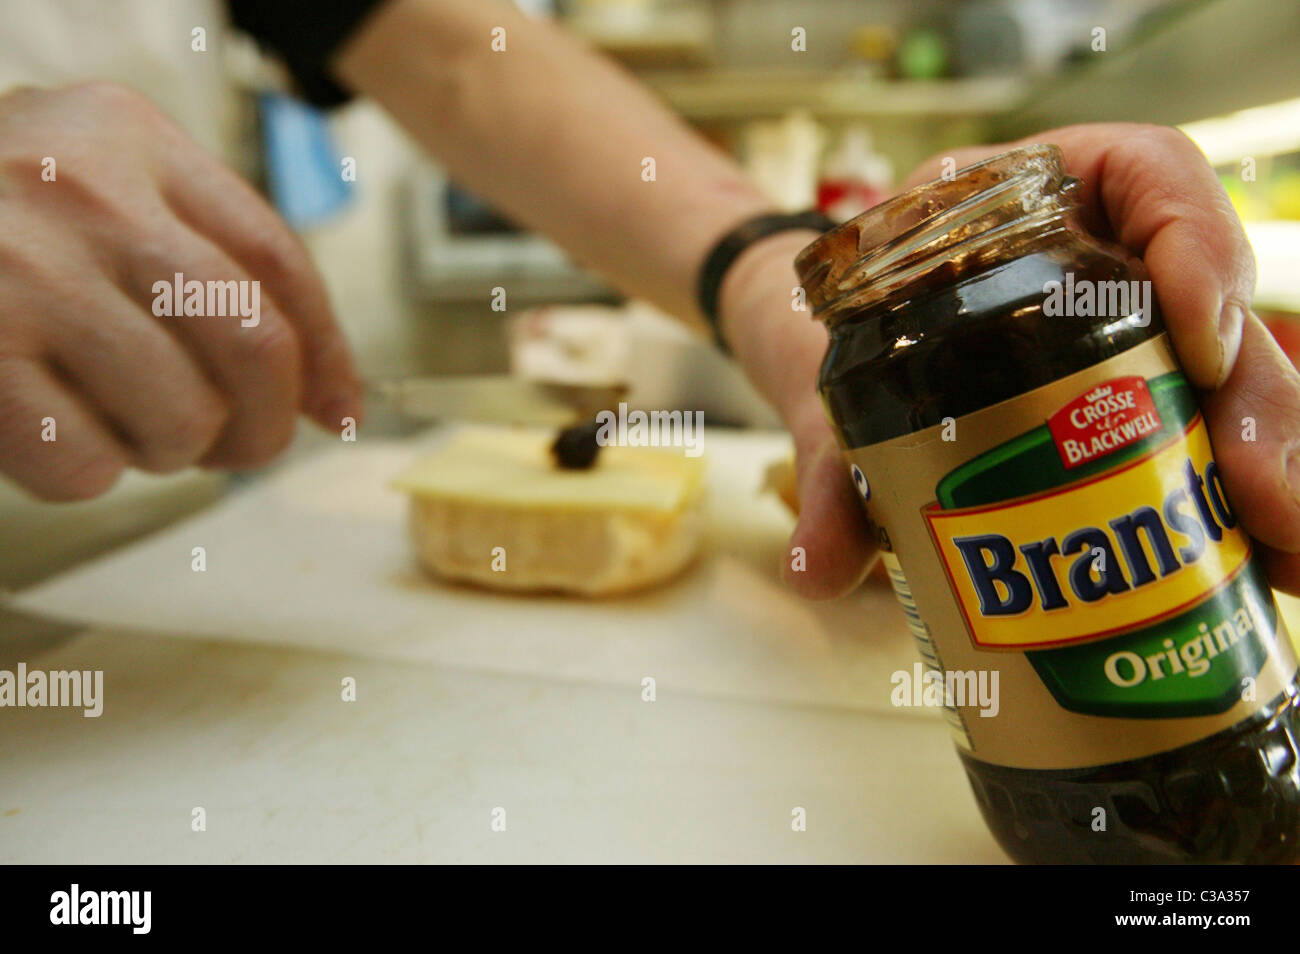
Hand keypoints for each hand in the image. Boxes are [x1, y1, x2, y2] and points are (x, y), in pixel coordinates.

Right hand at [0, 82, 361, 500]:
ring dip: (163, 448)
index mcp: (126, 137)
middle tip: (235, 449)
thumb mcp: (89, 186)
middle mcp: (82, 193)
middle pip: (254, 344)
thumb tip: (317, 389)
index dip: (327, 349)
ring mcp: (21, 274)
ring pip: (181, 418)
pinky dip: (81, 473)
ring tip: (112, 416)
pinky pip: (86, 467)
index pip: (276, 257)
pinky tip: (45, 428)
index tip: (337, 409)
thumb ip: (198, 255)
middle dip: (262, 425)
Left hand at [721, 123, 1299, 598]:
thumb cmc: (854, 336)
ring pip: (1233, 375)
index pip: (1148, 176)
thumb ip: (833, 468)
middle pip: (1215, 303)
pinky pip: (1213, 431)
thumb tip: (815, 575)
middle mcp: (1106, 255)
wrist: (848, 355)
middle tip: (1269, 500)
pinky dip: (1242, 497)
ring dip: (1271, 462)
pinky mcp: (1144, 396)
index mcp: (1036, 199)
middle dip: (1259, 403)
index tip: (1200, 340)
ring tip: (1286, 555)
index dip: (1197, 242)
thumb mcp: (840, 388)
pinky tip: (1268, 565)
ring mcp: (1133, 330)